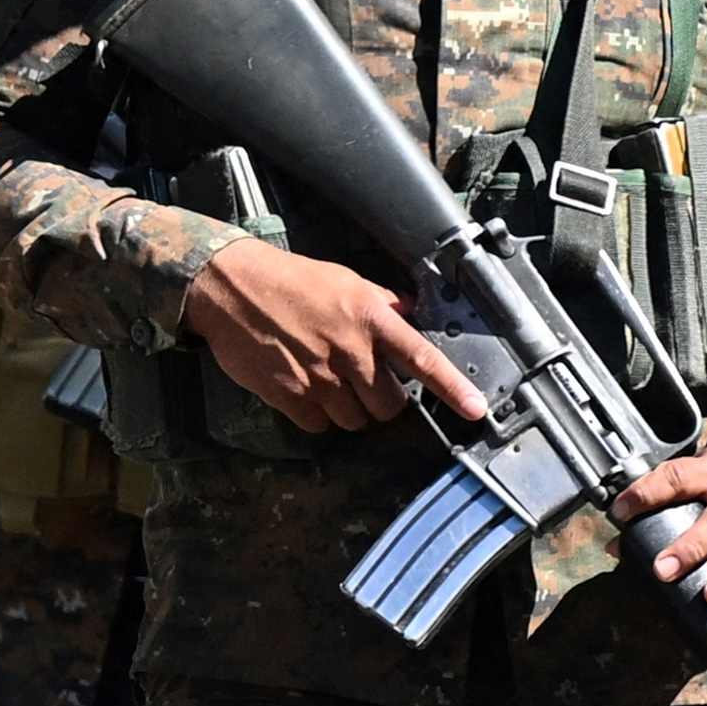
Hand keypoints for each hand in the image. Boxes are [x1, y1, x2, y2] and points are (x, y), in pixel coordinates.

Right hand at [185, 242, 486, 436]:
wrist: (230, 287)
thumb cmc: (291, 280)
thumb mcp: (346, 281)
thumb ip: (384, 305)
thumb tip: (413, 317)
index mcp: (370, 317)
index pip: (422, 360)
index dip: (453, 389)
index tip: (476, 410)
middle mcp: (350, 349)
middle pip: (389, 406)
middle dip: (382, 401)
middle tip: (364, 382)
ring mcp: (319, 375)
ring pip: (355, 420)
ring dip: (348, 409)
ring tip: (330, 380)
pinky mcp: (289, 394)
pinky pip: (320, 425)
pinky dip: (317, 415)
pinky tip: (306, 388)